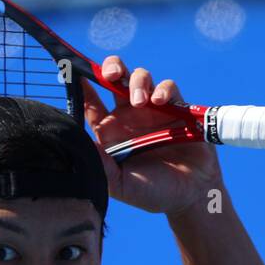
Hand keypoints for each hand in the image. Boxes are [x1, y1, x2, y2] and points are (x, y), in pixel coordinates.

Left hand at [82, 56, 223, 215]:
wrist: (191, 196)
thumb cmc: (153, 193)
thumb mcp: (121, 185)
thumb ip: (101, 165)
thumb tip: (79, 144)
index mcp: (110, 132)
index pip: (90, 103)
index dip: (81, 85)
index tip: (73, 71)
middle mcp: (128, 116)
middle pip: (114, 78)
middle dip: (111, 68)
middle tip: (111, 74)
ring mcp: (152, 110)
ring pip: (140, 77)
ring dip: (137, 81)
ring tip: (140, 101)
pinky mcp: (177, 109)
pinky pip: (168, 88)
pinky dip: (163, 89)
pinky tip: (160, 102)